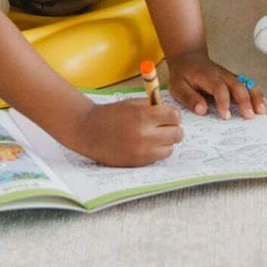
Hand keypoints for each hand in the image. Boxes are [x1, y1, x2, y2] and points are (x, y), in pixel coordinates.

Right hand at [69, 97, 183, 166]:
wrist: (90, 131)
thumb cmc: (111, 114)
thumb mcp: (132, 104)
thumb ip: (152, 107)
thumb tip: (172, 112)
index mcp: (143, 115)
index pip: (174, 116)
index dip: (174, 115)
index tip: (169, 115)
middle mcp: (145, 134)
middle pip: (177, 133)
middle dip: (174, 128)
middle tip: (166, 125)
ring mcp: (142, 151)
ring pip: (170, 148)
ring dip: (167, 141)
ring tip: (156, 136)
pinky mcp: (139, 162)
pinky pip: (159, 157)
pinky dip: (158, 151)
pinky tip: (148, 144)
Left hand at [164, 50, 265, 119]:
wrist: (188, 57)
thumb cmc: (183, 75)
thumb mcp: (177, 86)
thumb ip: (189, 98)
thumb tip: (202, 110)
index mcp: (207, 76)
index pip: (218, 88)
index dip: (223, 101)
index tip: (226, 116)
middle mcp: (221, 75)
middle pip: (236, 85)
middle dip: (244, 101)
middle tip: (249, 116)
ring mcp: (229, 76)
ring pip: (246, 83)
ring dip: (255, 96)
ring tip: (262, 111)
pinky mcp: (234, 80)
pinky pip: (248, 85)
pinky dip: (257, 94)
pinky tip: (262, 105)